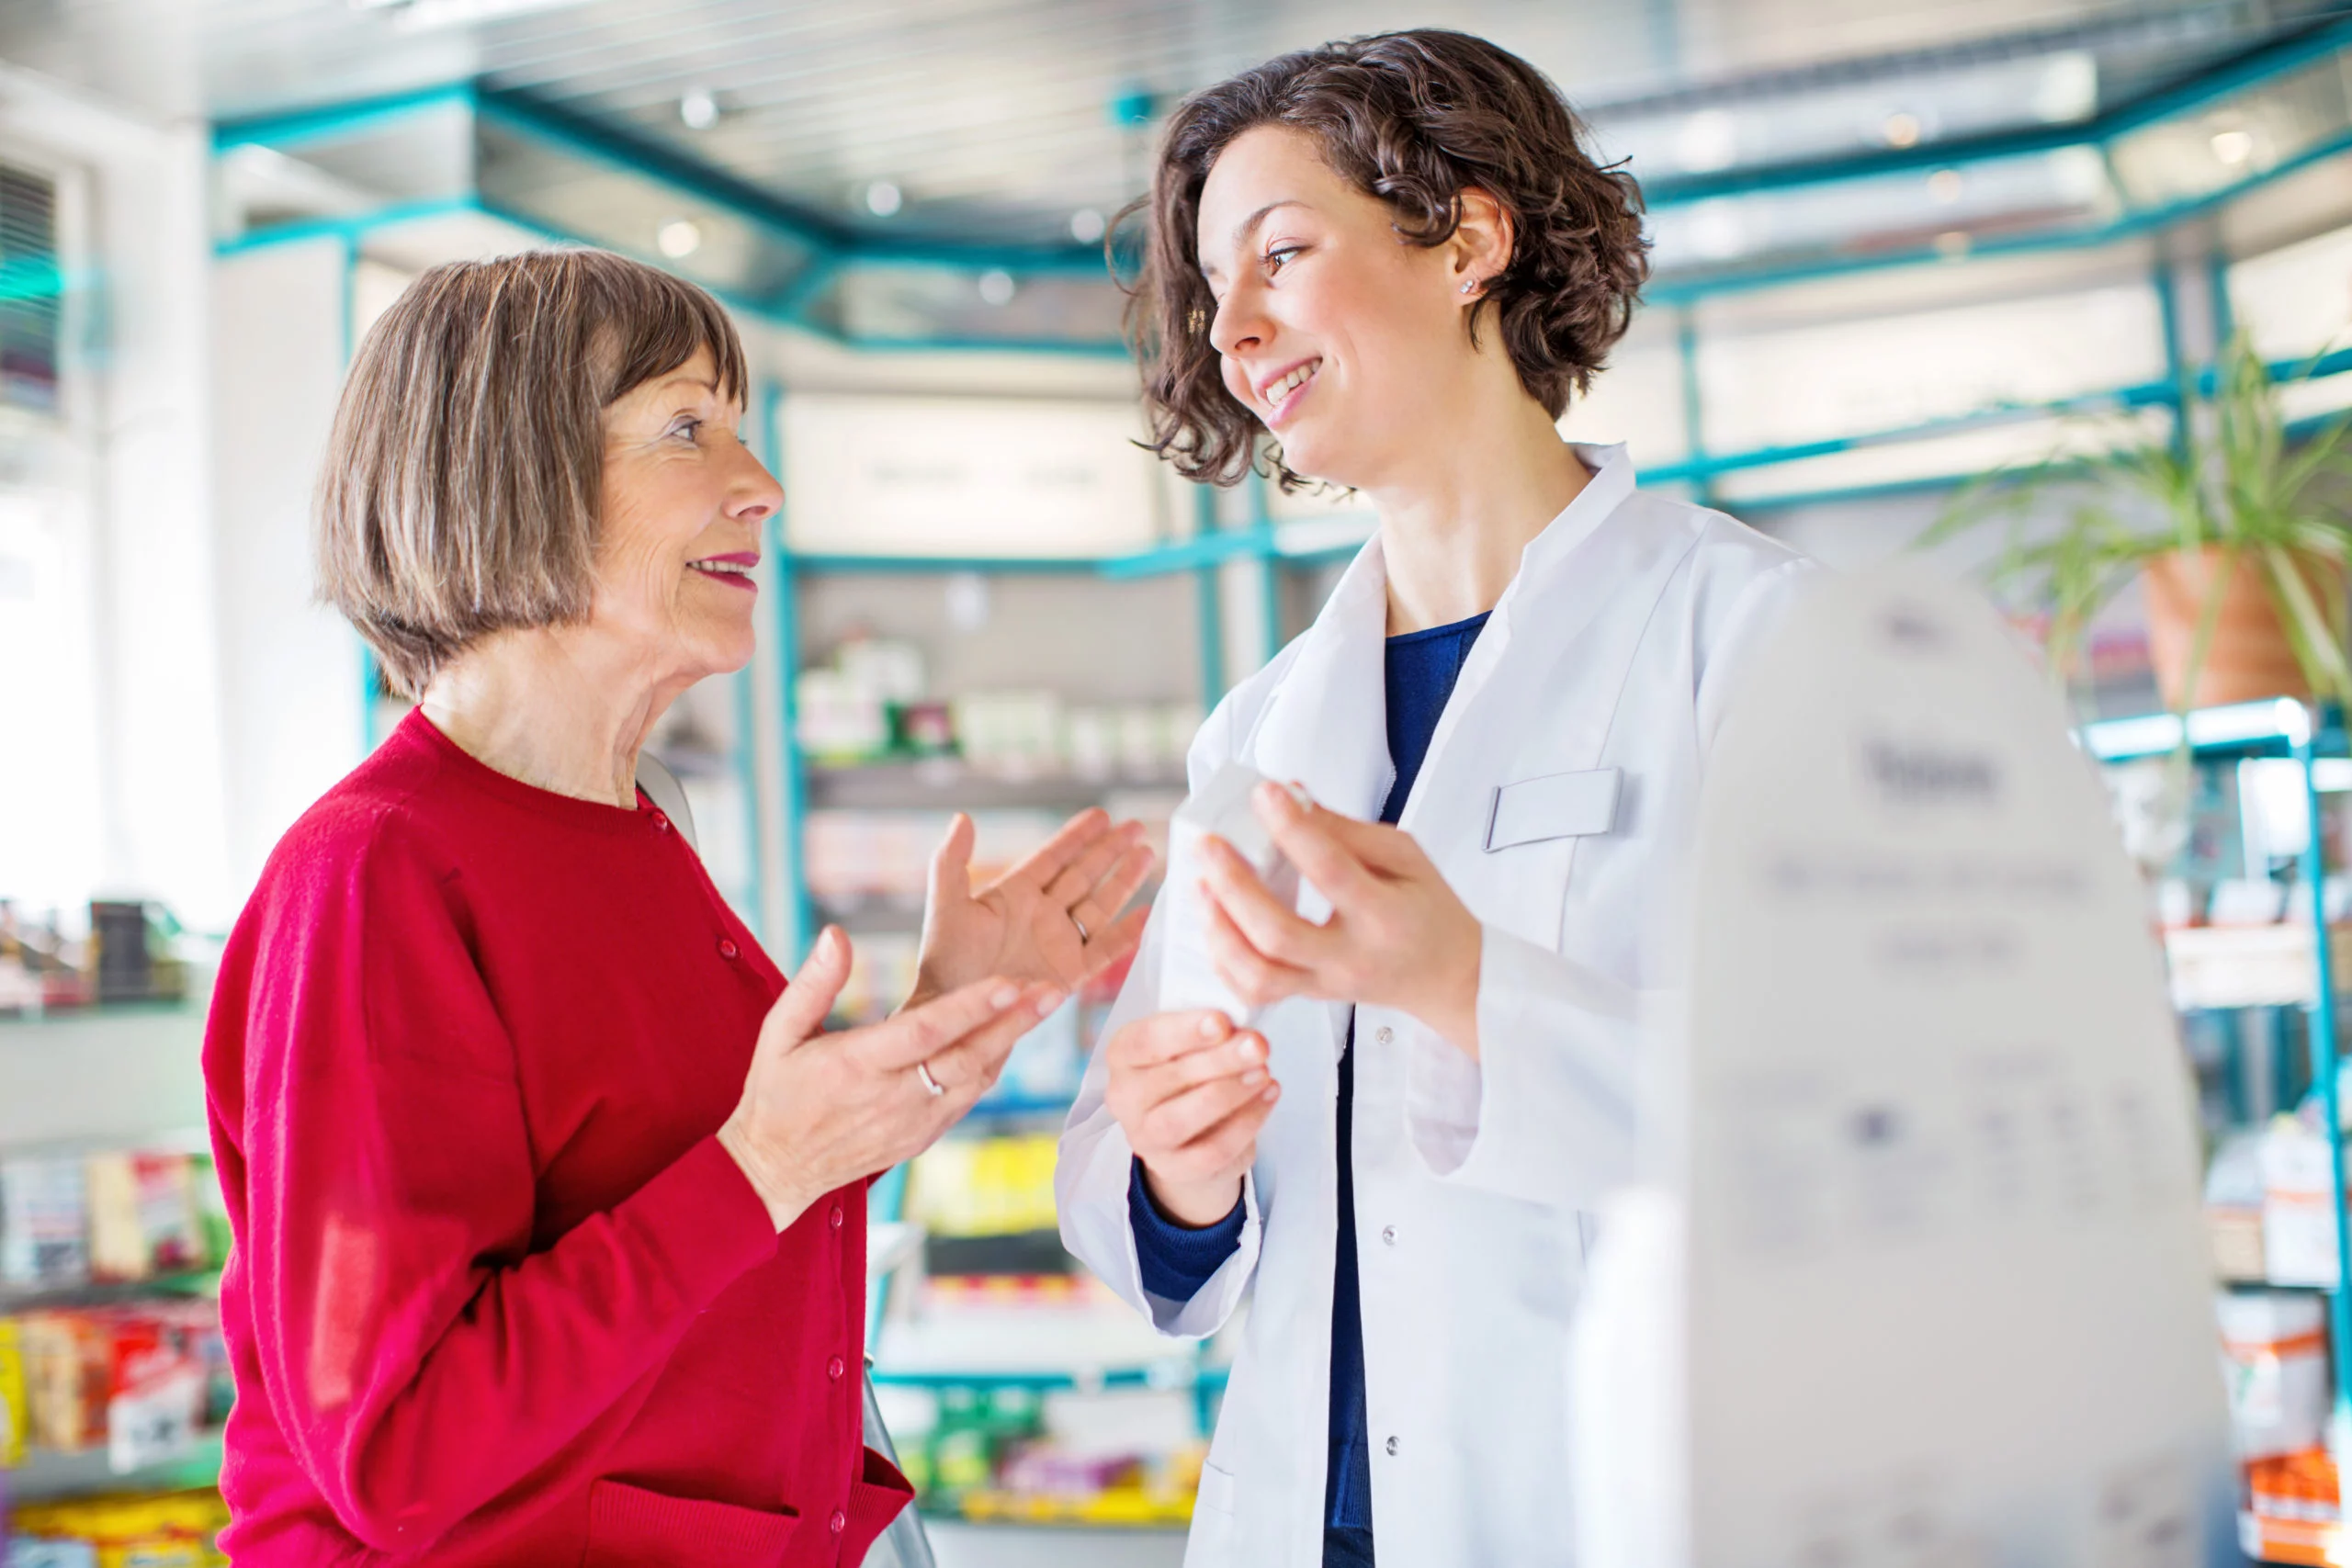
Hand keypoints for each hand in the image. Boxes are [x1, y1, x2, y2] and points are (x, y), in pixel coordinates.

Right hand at [719, 927, 1065, 1229]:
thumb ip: (813, 984)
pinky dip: (991, 1068)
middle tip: (1051, 990)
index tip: (1009, 983)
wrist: (775, 1169)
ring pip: (974, 1080)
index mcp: (857, 1065)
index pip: (925, 1031)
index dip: (971, 1007)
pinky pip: (966, 1099)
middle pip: (965, 1057)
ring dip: (1011, 1043)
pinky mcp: (921, 1138)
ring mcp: (911, 1123)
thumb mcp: (779, 1034)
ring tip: (1043, 1005)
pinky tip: (1010, 1039)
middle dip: (1013, 1023)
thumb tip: (837, 934)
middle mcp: (892, 1098)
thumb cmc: (775, 1094)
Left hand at [909, 807, 1154, 1008]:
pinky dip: (1127, 933)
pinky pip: (1105, 949)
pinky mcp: (1070, 973)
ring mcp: (1058, 943)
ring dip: (1124, 881)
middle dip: (1110, 850)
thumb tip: (962, 819)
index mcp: (1015, 895)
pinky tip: (1147, 914)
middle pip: (1084, 875)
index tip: (1101, 815)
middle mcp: (1042, 915)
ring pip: (1100, 905)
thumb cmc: (945, 963)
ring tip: (1147, 854)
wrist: (956, 1014)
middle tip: (1134, 826)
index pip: (1053, 857)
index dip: (1077, 836)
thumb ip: (951, 862)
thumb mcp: (946, 906)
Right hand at [1104, 1009, 1279, 1227]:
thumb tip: (1242, 1029)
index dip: (1184, 1031)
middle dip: (1218, 1060)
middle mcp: (1124, 1097)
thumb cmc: (1191, 1070)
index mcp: (1122, 1054)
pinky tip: (1268, 1096)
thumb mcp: (1192, 1042)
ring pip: (1182, 1120)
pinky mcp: (1174, 1167)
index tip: (1222, 1021)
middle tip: (1257, 1045)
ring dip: (1230, 1094)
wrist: (1191, 1128)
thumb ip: (1209, 1031)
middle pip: (1167, 1078)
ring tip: (1264, 1072)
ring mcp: (1144, 1137)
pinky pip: (1211, 1150)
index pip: (1144, 1040)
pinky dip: (1245, 1123)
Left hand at [1200, 782, 1484, 1057]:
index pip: (1331, 871)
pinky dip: (1225, 960)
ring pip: (1259, 975)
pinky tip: (1212, 923)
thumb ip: (1348, 831)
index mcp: (1385, 916)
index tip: (1265, 793)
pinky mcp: (1309, 996)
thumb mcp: (1406, 857)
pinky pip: (1255, 992)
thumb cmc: (1428, 910)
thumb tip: (1292, 800)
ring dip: (1220, 930)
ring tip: (1200, 887)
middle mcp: (1352, 957)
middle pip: (1279, 933)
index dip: (1293, 829)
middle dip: (1234, 886)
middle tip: (1209, 844)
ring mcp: (1327, 983)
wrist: (1447, 976)